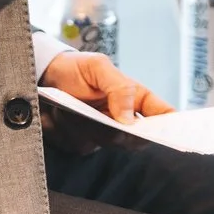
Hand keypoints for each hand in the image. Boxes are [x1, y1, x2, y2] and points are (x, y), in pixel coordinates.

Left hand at [39, 51, 171, 151]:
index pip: (162, 115)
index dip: (172, 127)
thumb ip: (119, 88)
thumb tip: (129, 120)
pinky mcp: (84, 142)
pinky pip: (85, 146)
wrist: (41, 78)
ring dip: (93, 128)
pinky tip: (65, 116)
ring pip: (111, 142)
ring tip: (76, 109)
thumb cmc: (75, 67)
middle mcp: (123, 119)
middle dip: (125, 132)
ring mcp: (104, 132)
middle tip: (110, 121)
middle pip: (138, 138)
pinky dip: (74, 132)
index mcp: (135, 98)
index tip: (171, 135)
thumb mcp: (98, 67)